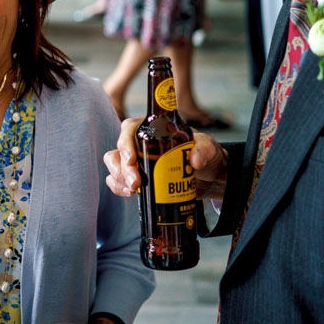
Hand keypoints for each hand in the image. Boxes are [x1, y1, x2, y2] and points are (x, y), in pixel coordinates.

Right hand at [103, 117, 228, 200]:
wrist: (210, 178)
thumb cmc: (206, 156)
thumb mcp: (208, 148)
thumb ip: (203, 149)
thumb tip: (193, 160)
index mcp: (154, 129)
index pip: (130, 129)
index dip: (125, 143)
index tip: (131, 159)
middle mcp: (141, 144)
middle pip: (119, 150)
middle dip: (122, 168)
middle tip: (135, 183)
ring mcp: (138, 161)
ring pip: (114, 165)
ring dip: (118, 178)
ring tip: (133, 190)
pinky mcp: (138, 178)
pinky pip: (118, 181)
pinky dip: (119, 188)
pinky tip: (131, 194)